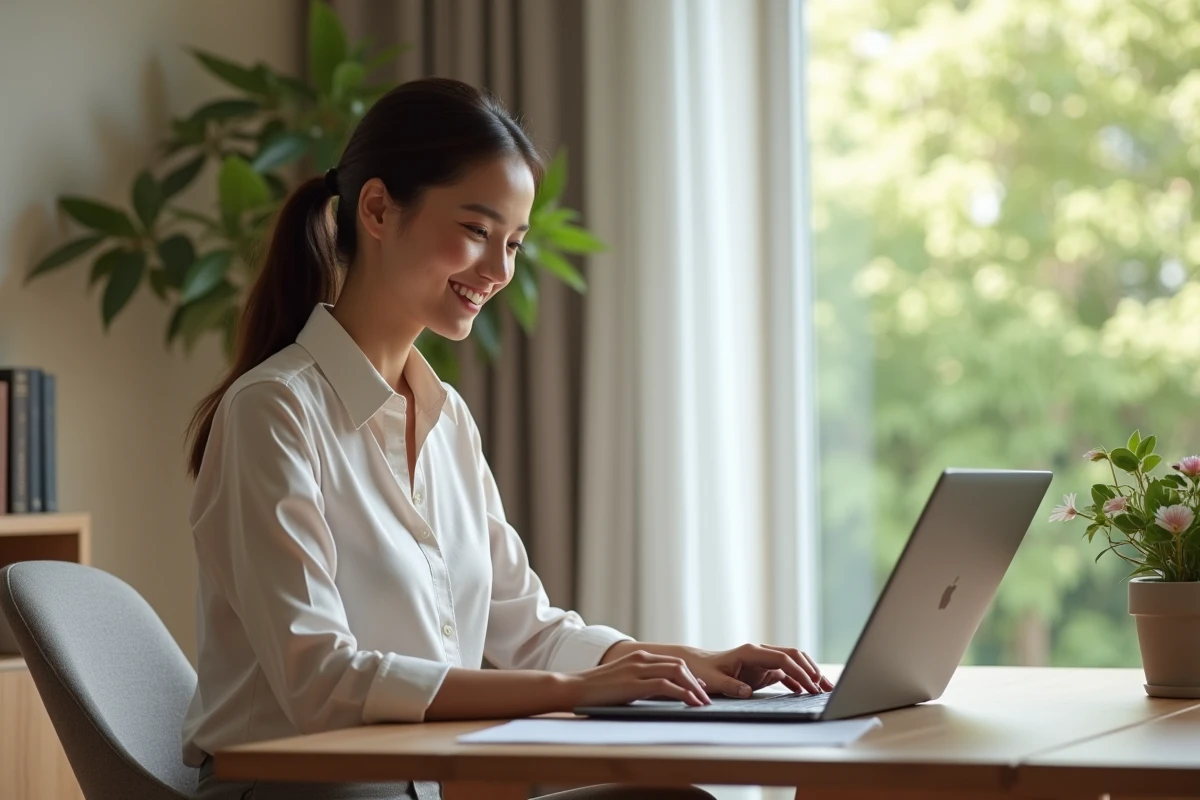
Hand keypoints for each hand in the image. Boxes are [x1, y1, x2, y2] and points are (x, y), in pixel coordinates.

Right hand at [562, 649, 711, 707]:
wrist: (573, 688)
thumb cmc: (595, 689)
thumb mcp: (621, 681)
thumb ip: (639, 682)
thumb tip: (657, 693)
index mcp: (639, 657)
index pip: (672, 662)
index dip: (689, 675)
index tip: (699, 688)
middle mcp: (641, 659)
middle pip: (679, 665)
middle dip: (696, 682)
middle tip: (706, 698)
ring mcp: (637, 669)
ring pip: (676, 672)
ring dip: (693, 688)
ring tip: (703, 703)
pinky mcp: (634, 683)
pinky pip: (665, 686)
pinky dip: (682, 693)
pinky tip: (690, 703)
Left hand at [676, 643, 834, 697]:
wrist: (698, 666)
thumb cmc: (704, 672)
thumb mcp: (713, 680)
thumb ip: (730, 685)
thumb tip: (747, 692)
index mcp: (750, 651)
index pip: (782, 658)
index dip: (799, 671)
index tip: (811, 686)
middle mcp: (760, 652)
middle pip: (793, 655)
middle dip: (811, 669)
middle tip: (825, 687)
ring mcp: (763, 660)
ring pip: (792, 662)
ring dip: (808, 673)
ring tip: (823, 689)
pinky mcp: (763, 670)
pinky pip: (785, 672)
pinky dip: (797, 680)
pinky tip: (806, 691)